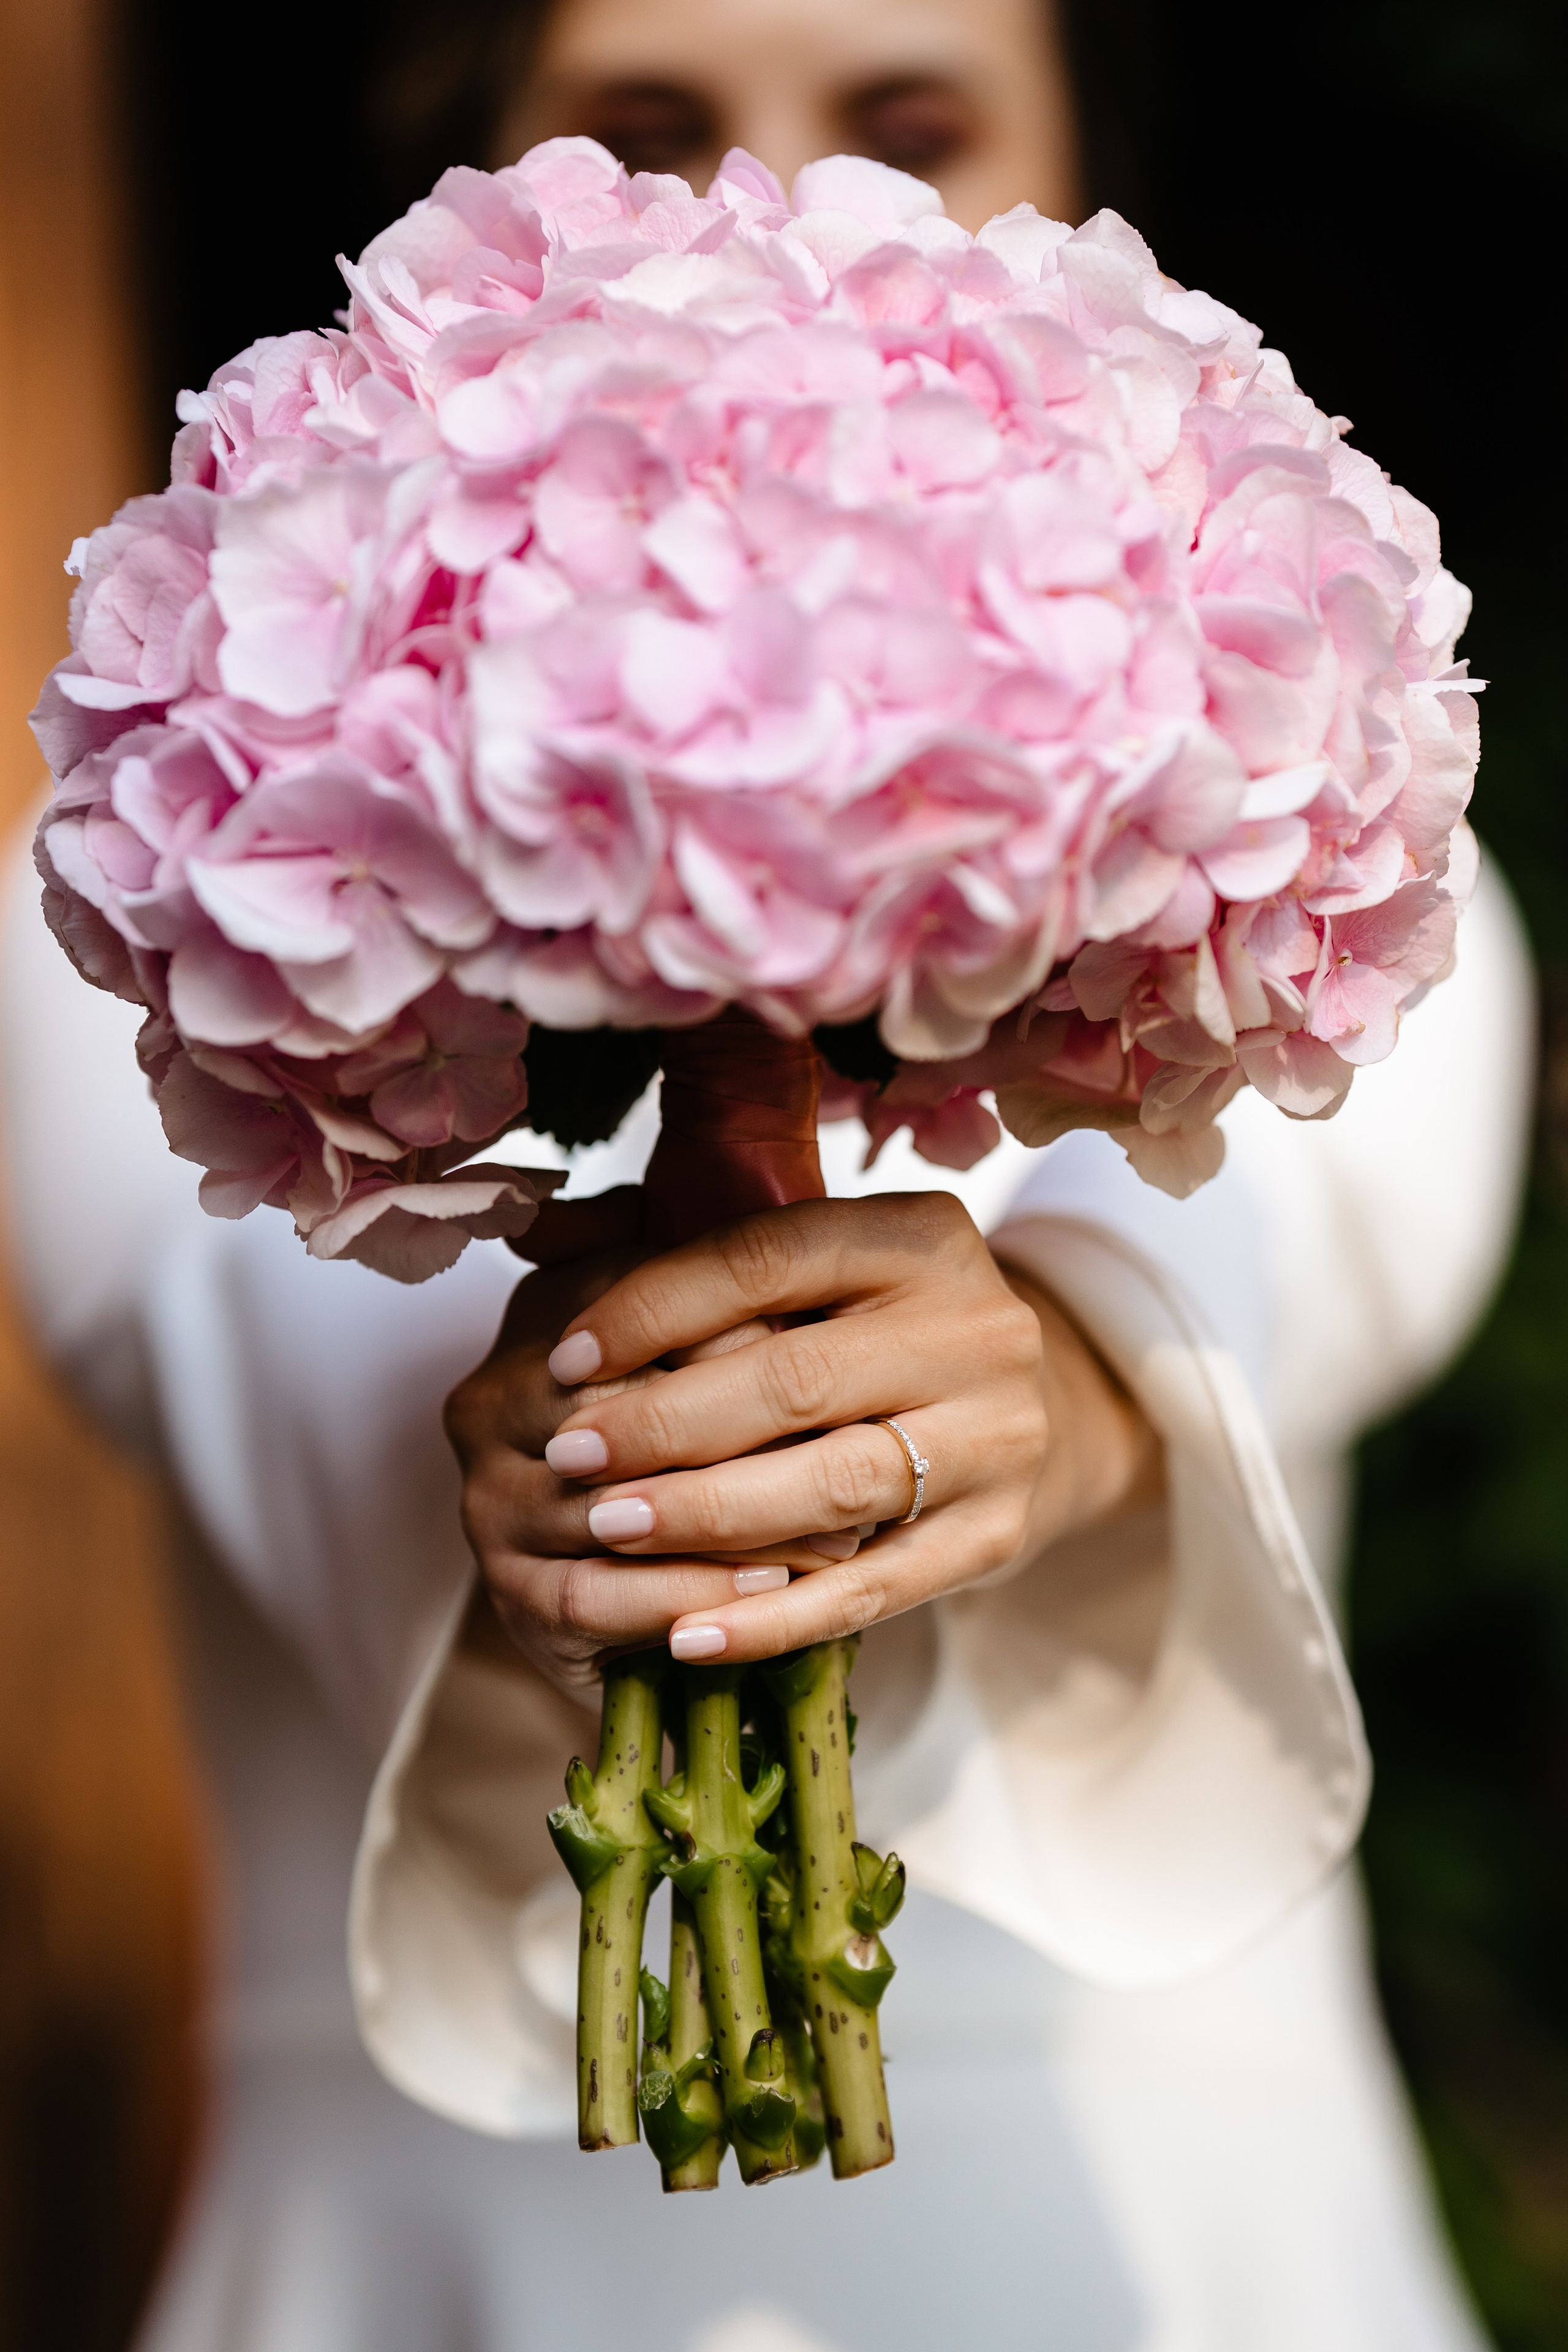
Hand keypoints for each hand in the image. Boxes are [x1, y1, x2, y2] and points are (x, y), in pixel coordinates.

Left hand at [446, 1191, 1156, 1687]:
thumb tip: (534, 1232)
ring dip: (707, 1516)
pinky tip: (687, 1635)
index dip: (654, 1308)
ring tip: (609, 1529)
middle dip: (666, 1423)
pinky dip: (775, 1620)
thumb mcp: (815, 1264)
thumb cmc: (874, 1327)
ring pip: (833, 1486)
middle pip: (796, 1379)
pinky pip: (874, 1590)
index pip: (765, 1259)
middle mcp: (974, 1328)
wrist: (1027, 1406)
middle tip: (570, 1456)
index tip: (563, 1358)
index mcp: (919, 1236)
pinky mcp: (997, 1534)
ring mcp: (997, 1436)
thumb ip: (692, 1246)